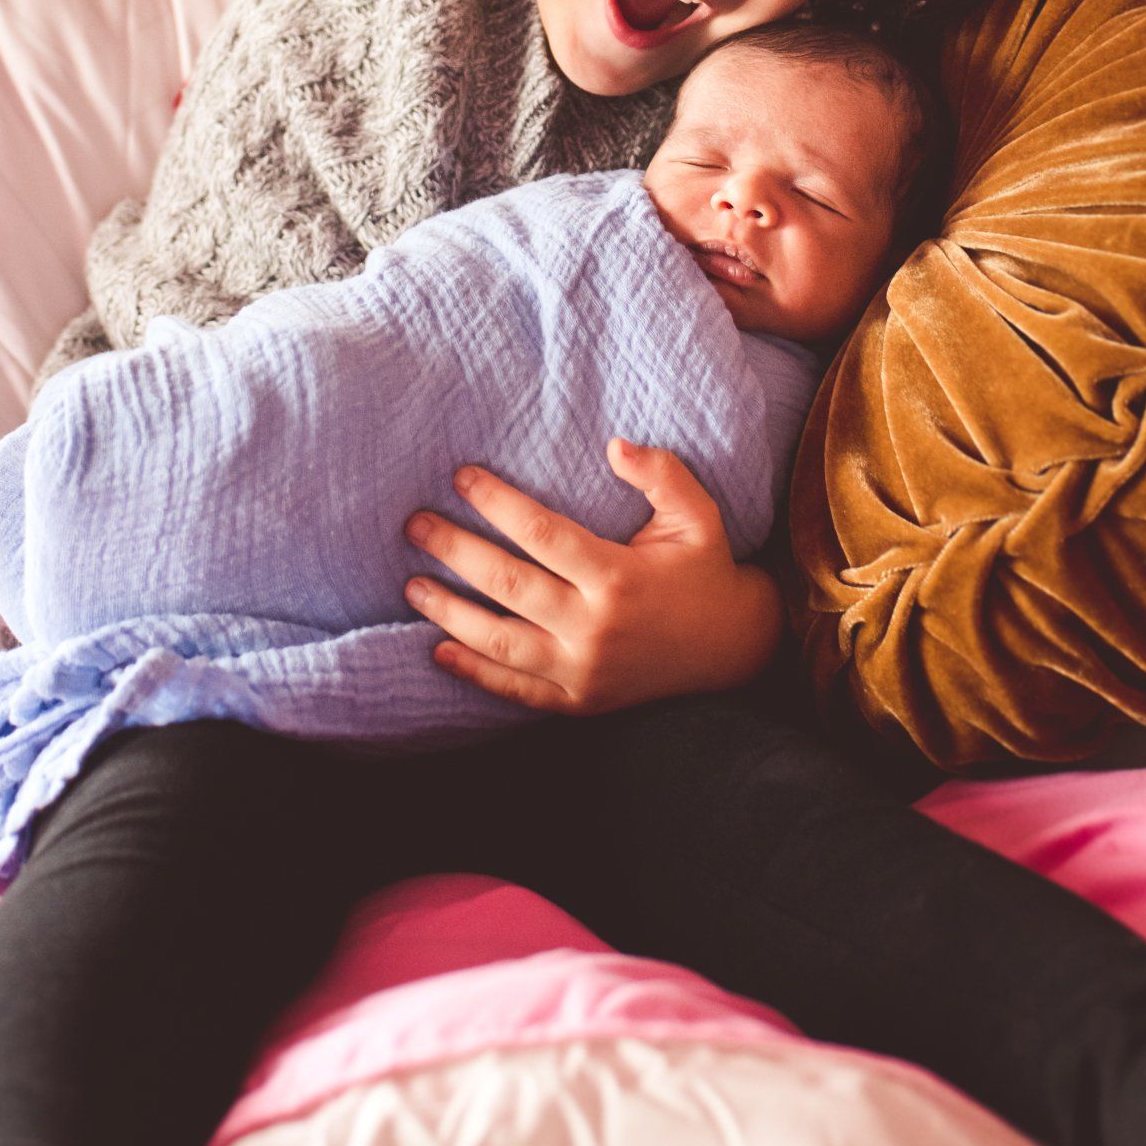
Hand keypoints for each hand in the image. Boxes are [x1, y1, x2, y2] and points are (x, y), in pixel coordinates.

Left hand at [402, 440, 783, 713]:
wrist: (732, 649)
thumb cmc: (706, 569)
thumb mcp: (699, 514)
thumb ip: (661, 474)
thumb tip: (614, 444)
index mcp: (618, 576)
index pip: (541, 533)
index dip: (496, 503)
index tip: (461, 478)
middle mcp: (595, 626)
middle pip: (508, 585)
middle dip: (455, 551)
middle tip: (414, 525)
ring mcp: (584, 671)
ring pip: (500, 642)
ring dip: (449, 613)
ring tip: (413, 585)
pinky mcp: (579, 700)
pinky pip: (516, 690)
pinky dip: (474, 673)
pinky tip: (439, 650)